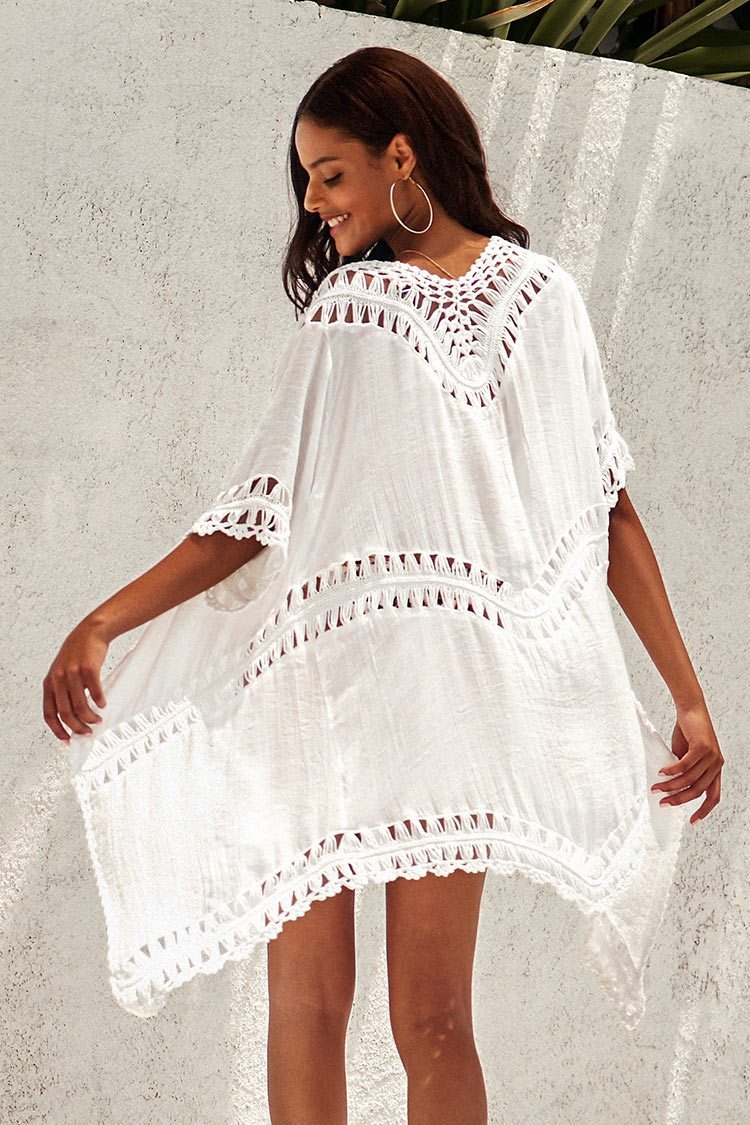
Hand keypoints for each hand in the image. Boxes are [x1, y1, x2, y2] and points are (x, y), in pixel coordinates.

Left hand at [43, 619, 109, 741]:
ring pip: (79, 705)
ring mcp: (72, 673)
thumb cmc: (78, 654)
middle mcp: (58, 679)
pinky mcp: (88, 667)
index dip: (57, 730)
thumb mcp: (63, 673)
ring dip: (90, 717)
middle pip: (65, 712)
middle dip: (77, 727)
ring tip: (98, 719)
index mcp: (49, 683)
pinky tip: (103, 704)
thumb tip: (73, 717)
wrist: (90, 632)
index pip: (49, 713)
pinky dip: (99, 701)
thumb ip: (64, 692)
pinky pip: (94, 690)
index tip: (68, 739)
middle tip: (88, 732)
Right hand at [651, 701, 722, 825]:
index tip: (692, 821)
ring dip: (671, 786)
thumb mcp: (686, 756)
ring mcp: (712, 757)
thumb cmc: (688, 731)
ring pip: (689, 779)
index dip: (703, 811)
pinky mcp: (703, 748)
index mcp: (715, 770)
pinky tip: (661, 773)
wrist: (691, 708)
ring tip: (656, 788)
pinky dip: (672, 771)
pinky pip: (685, 765)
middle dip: (678, 799)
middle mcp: (717, 765)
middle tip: (663, 803)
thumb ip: (683, 771)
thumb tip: (671, 786)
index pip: (713, 796)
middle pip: (697, 791)